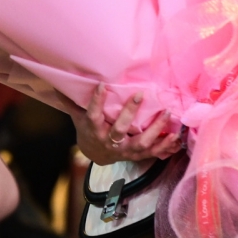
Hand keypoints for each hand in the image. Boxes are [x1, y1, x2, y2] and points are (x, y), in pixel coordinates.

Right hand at [64, 84, 181, 164]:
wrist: (96, 154)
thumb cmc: (90, 130)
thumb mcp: (79, 117)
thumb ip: (74, 101)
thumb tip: (59, 82)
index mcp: (95, 131)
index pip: (93, 116)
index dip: (96, 102)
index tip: (102, 85)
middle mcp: (110, 142)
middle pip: (119, 131)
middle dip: (129, 114)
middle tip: (140, 95)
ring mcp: (125, 151)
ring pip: (141, 144)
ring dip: (156, 130)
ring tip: (167, 114)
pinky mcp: (138, 156)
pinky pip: (154, 153)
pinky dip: (167, 146)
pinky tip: (177, 136)